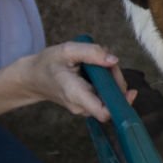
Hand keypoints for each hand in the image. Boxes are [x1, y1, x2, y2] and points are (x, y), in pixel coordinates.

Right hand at [19, 41, 135, 121]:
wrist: (33, 77)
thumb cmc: (48, 63)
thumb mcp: (67, 50)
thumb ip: (92, 52)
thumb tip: (114, 60)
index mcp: (75, 94)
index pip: (104, 112)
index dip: (120, 103)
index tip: (129, 89)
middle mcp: (81, 106)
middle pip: (112, 100)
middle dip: (116, 79)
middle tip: (104, 60)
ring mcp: (85, 108)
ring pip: (110, 97)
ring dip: (112, 79)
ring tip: (97, 63)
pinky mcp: (88, 105)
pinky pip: (105, 96)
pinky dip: (106, 82)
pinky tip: (96, 71)